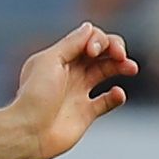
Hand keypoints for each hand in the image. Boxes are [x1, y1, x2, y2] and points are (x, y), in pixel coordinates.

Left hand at [13, 21, 138, 158]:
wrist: (28, 132)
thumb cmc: (35, 95)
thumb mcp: (50, 61)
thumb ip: (72, 44)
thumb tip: (89, 26)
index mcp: (59, 58)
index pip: (88, 39)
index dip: (98, 40)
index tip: (93, 51)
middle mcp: (70, 73)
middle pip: (101, 52)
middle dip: (115, 48)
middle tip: (120, 55)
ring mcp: (78, 93)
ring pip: (107, 71)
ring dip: (122, 66)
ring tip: (130, 68)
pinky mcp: (86, 113)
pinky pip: (108, 101)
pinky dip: (117, 96)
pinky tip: (117, 94)